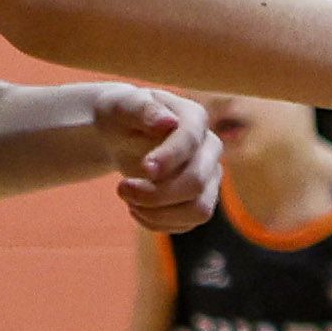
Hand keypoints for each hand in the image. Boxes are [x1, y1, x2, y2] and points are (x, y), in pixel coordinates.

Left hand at [90, 86, 218, 230]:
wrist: (121, 135)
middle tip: (121, 188)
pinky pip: (186, 224)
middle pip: (197, 182)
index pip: (191, 141)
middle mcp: (210, 149)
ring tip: (129, 201)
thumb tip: (168, 122)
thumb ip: (144, 109)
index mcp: (194, 118)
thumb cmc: (122, 116)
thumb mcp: (123, 106)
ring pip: (199, 210)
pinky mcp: (200, 201)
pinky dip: (156, 222)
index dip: (169, 158)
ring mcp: (209, 177)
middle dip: (156, 194)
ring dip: (158, 213)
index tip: (144, 168)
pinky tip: (136, 207)